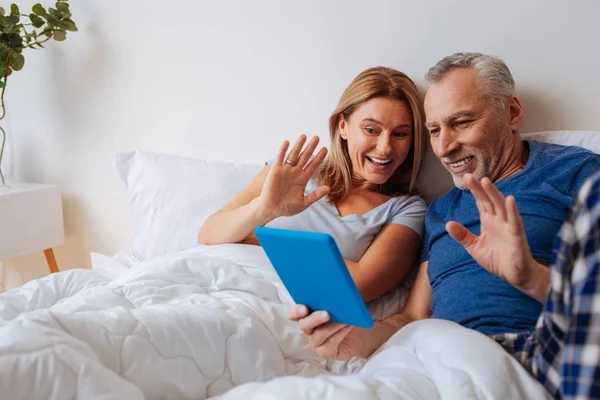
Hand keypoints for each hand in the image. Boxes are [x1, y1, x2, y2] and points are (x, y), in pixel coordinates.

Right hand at [259, 135, 329, 218]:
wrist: (271, 209)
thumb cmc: (286, 208)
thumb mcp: (304, 203)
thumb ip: (315, 195)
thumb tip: (328, 188)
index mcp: (302, 179)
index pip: (313, 166)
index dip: (319, 158)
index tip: (325, 149)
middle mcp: (295, 173)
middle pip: (304, 157)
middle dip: (311, 148)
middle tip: (317, 137)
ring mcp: (285, 170)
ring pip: (293, 155)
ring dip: (298, 145)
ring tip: (304, 136)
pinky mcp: (276, 170)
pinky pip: (280, 158)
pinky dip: (283, 150)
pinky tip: (287, 142)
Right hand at [288, 305, 394, 359]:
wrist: (363, 331)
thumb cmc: (348, 313)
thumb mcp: (340, 301)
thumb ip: (332, 295)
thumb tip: (333, 283)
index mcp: (306, 315)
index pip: (293, 314)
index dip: (295, 311)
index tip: (304, 308)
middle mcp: (308, 329)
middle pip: (304, 325)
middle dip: (314, 319)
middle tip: (327, 313)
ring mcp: (315, 342)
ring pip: (318, 335)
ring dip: (332, 326)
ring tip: (345, 319)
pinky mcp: (325, 352)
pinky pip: (329, 344)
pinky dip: (339, 334)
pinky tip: (348, 326)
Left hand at [445, 174, 538, 288]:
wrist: (516, 276)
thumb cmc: (497, 259)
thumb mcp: (474, 247)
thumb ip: (462, 235)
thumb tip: (447, 223)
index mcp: (488, 221)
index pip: (480, 202)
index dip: (474, 190)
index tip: (466, 177)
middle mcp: (499, 220)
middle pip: (489, 200)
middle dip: (480, 188)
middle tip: (470, 176)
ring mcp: (509, 226)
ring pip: (501, 206)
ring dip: (494, 194)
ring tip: (486, 182)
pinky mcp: (517, 236)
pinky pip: (515, 221)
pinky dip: (512, 211)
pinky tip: (510, 200)